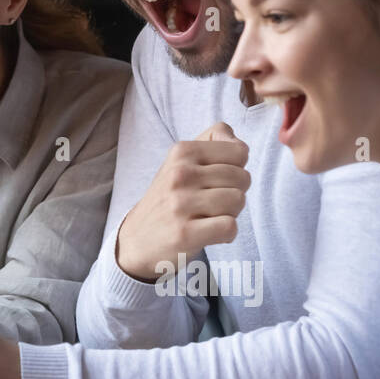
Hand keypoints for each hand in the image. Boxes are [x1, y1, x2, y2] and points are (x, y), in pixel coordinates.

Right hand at [115, 121, 249, 280]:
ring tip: (209, 216)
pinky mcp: (184, 233)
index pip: (239, 151)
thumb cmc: (169, 197)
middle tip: (212, 202)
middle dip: (235, 192)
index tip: (217, 180)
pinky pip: (230, 227)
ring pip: (238, 200)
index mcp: (182, 152)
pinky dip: (227, 234)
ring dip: (231, 213)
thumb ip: (213, 140)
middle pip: (242, 177)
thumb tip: (238, 142)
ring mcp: (180, 203)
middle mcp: (180, 174)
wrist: (137, 238)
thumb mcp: (182, 160)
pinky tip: (210, 233)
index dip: (237, 168)